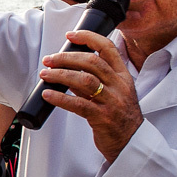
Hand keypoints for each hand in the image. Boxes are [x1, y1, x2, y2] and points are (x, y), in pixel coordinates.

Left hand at [39, 29, 143, 162]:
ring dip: (61, 75)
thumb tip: (68, 67)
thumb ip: (96, 78)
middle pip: (92, 62)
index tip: (70, 35)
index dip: (88, 38)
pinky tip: (48, 94)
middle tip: (49, 59)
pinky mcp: (102, 118)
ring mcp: (112, 102)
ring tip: (45, 74)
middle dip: (66, 58)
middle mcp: (119, 85)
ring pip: (84, 81)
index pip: (108, 48)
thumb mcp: (114, 91)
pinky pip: (79, 105)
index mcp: (122, 76)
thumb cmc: (118, 115)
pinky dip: (61, 98)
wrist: (130, 141)